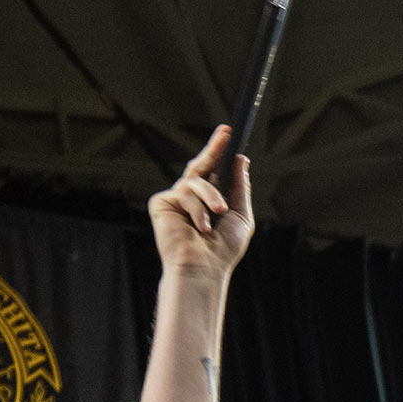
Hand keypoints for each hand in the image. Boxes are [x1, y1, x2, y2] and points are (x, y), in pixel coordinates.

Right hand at [146, 126, 253, 284]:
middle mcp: (190, 199)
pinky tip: (199, 227)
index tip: (228, 134)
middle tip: (225, 133)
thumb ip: (239, 186)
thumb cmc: (222, 250)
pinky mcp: (161, 204)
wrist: (203, 268)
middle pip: (200, 166)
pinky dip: (196, 209)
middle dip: (213, 148)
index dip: (219, 152)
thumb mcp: (240, 214)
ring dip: (211, 195)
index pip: (213, 172)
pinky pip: (183, 192)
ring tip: (218, 212)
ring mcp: (175, 201)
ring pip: (196, 180)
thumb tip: (241, 159)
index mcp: (208, 201)